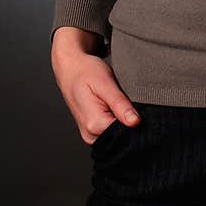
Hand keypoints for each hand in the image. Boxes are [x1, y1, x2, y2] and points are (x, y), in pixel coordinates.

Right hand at [51, 28, 140, 144]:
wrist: (70, 69)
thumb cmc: (85, 72)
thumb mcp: (105, 83)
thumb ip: (120, 104)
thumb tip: (135, 122)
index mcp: (94, 124)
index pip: (126, 133)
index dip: (135, 120)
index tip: (132, 104)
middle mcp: (90, 134)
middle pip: (121, 135)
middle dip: (128, 120)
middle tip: (120, 99)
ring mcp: (90, 135)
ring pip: (116, 134)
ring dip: (121, 120)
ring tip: (112, 101)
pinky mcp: (91, 131)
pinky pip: (109, 131)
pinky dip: (115, 120)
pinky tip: (110, 106)